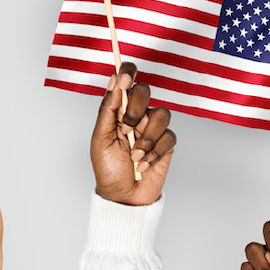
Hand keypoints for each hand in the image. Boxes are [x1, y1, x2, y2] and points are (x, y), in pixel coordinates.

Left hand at [90, 63, 175, 205]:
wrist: (123, 197)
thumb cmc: (108, 170)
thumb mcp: (100, 139)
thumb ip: (108, 110)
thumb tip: (114, 81)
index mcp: (118, 111)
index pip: (126, 82)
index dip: (127, 72)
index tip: (125, 76)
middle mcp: (137, 115)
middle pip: (146, 91)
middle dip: (136, 110)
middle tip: (126, 129)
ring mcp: (153, 129)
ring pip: (162, 114)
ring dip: (146, 137)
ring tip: (135, 155)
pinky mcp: (166, 144)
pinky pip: (169, 136)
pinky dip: (154, 152)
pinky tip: (144, 164)